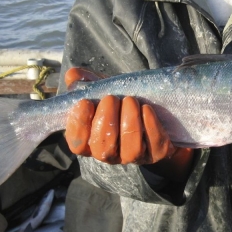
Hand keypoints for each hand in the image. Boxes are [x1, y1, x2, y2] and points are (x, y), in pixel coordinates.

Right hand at [64, 67, 193, 179]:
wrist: (156, 114)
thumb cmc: (120, 103)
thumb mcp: (102, 90)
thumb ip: (85, 83)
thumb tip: (74, 75)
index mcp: (91, 142)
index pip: (77, 145)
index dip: (79, 126)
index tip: (85, 102)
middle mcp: (111, 154)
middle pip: (104, 148)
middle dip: (106, 121)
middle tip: (111, 98)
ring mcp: (135, 156)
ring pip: (131, 149)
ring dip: (129, 122)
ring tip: (130, 100)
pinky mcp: (158, 153)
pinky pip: (154, 143)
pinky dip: (150, 125)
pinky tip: (146, 108)